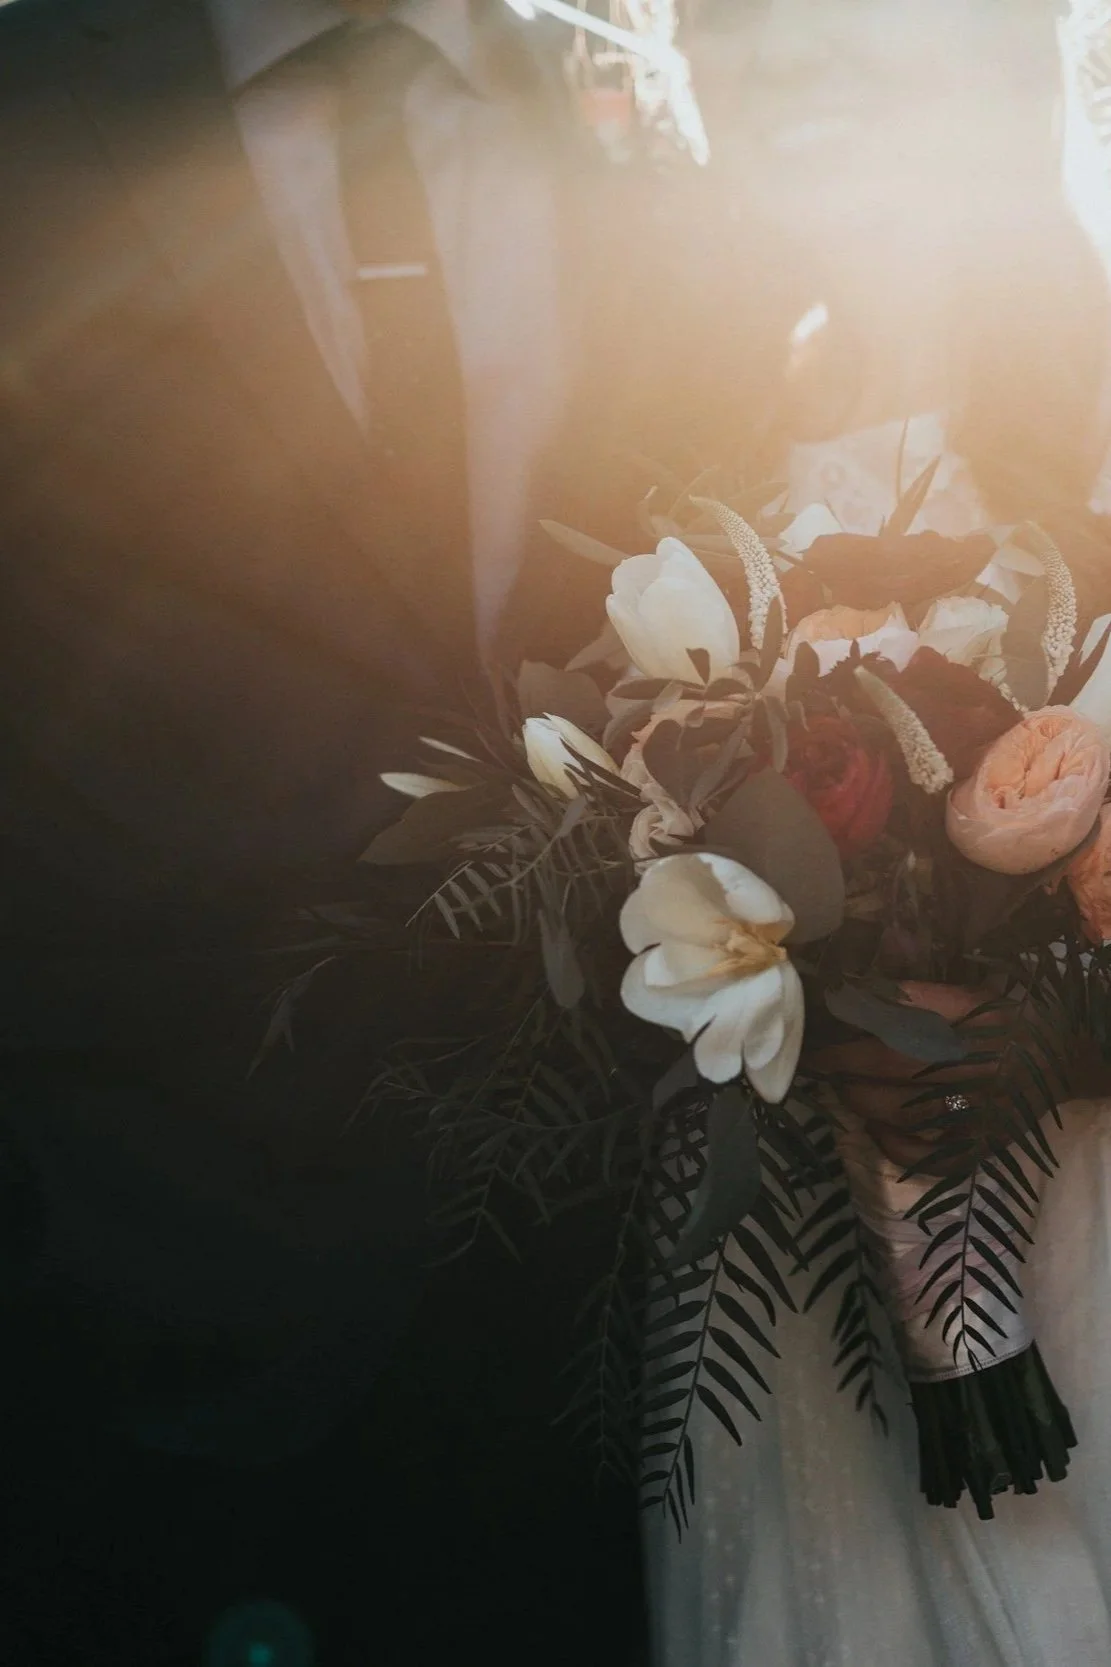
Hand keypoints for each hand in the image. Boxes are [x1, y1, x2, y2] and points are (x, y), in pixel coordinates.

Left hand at [809, 982, 1012, 1172]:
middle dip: (846, 1062)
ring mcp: (981, 1111)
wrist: (1067, 1062)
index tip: (826, 1017)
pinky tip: (878, 1126)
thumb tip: (850, 990)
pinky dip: (891, 1142)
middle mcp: (979, 1064)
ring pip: (901, 1110)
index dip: (856, 1014)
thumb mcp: (970, 994)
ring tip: (845, 1088)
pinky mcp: (982, 1146)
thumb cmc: (1008, 1023)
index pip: (903, 1010)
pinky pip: (925, 1155)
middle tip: (823, 1060)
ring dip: (860, 1099)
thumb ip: (915, 994)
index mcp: (978, 1018)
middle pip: (893, 1062)